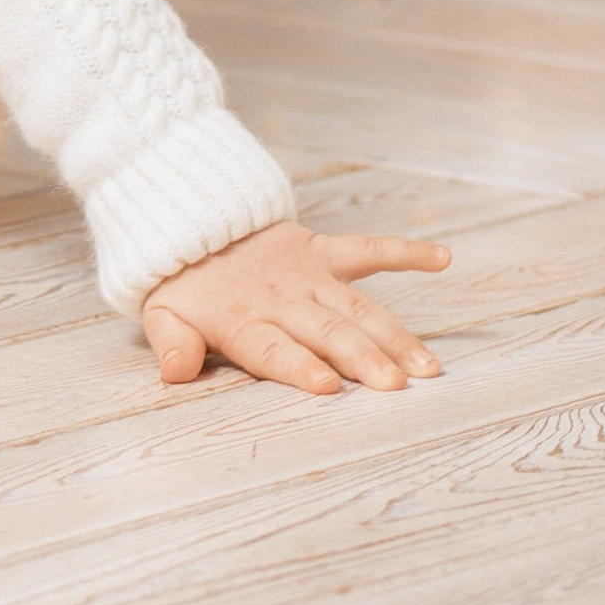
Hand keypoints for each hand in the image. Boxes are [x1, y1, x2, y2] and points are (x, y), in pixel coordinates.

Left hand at [142, 220, 448, 395]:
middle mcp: (282, 299)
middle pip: (326, 332)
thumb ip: (171, 345)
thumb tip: (173, 374)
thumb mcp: (162, 314)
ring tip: (426, 366)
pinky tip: (442, 258)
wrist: (191, 218)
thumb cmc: (183, 283)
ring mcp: (307, 273)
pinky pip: (368, 249)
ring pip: (357, 307)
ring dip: (393, 334)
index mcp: (242, 321)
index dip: (297, 366)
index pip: (272, 349)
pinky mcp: (323, 249)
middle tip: (395, 386)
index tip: (327, 386)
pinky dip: (405, 253)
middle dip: (362, 358)